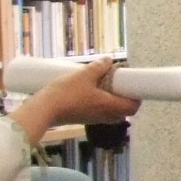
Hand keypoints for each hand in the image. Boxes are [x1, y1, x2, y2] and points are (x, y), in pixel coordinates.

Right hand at [12, 58, 140, 144]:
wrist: (44, 110)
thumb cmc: (65, 93)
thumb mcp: (83, 75)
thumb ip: (98, 67)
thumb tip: (108, 61)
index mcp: (109, 106)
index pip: (132, 107)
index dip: (136, 97)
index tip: (133, 85)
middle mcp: (104, 115)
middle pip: (123, 111)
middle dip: (124, 98)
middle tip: (119, 83)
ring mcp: (94, 119)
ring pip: (111, 113)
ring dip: (112, 101)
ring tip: (105, 85)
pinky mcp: (84, 119)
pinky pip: (99, 113)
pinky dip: (101, 104)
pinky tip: (91, 91)